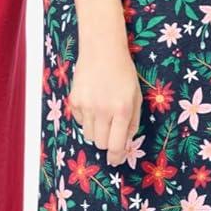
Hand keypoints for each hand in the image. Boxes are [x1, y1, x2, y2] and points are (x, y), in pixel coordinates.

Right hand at [70, 43, 142, 165]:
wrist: (102, 50)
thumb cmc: (123, 72)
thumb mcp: (136, 96)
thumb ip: (133, 121)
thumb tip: (126, 142)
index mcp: (122, 110)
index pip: (116, 144)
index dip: (116, 157)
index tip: (115, 161)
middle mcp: (103, 110)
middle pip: (100, 143)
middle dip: (106, 142)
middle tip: (110, 132)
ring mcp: (86, 106)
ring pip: (88, 134)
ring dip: (96, 130)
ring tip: (102, 114)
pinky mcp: (74, 100)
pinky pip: (79, 121)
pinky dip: (86, 118)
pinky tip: (92, 103)